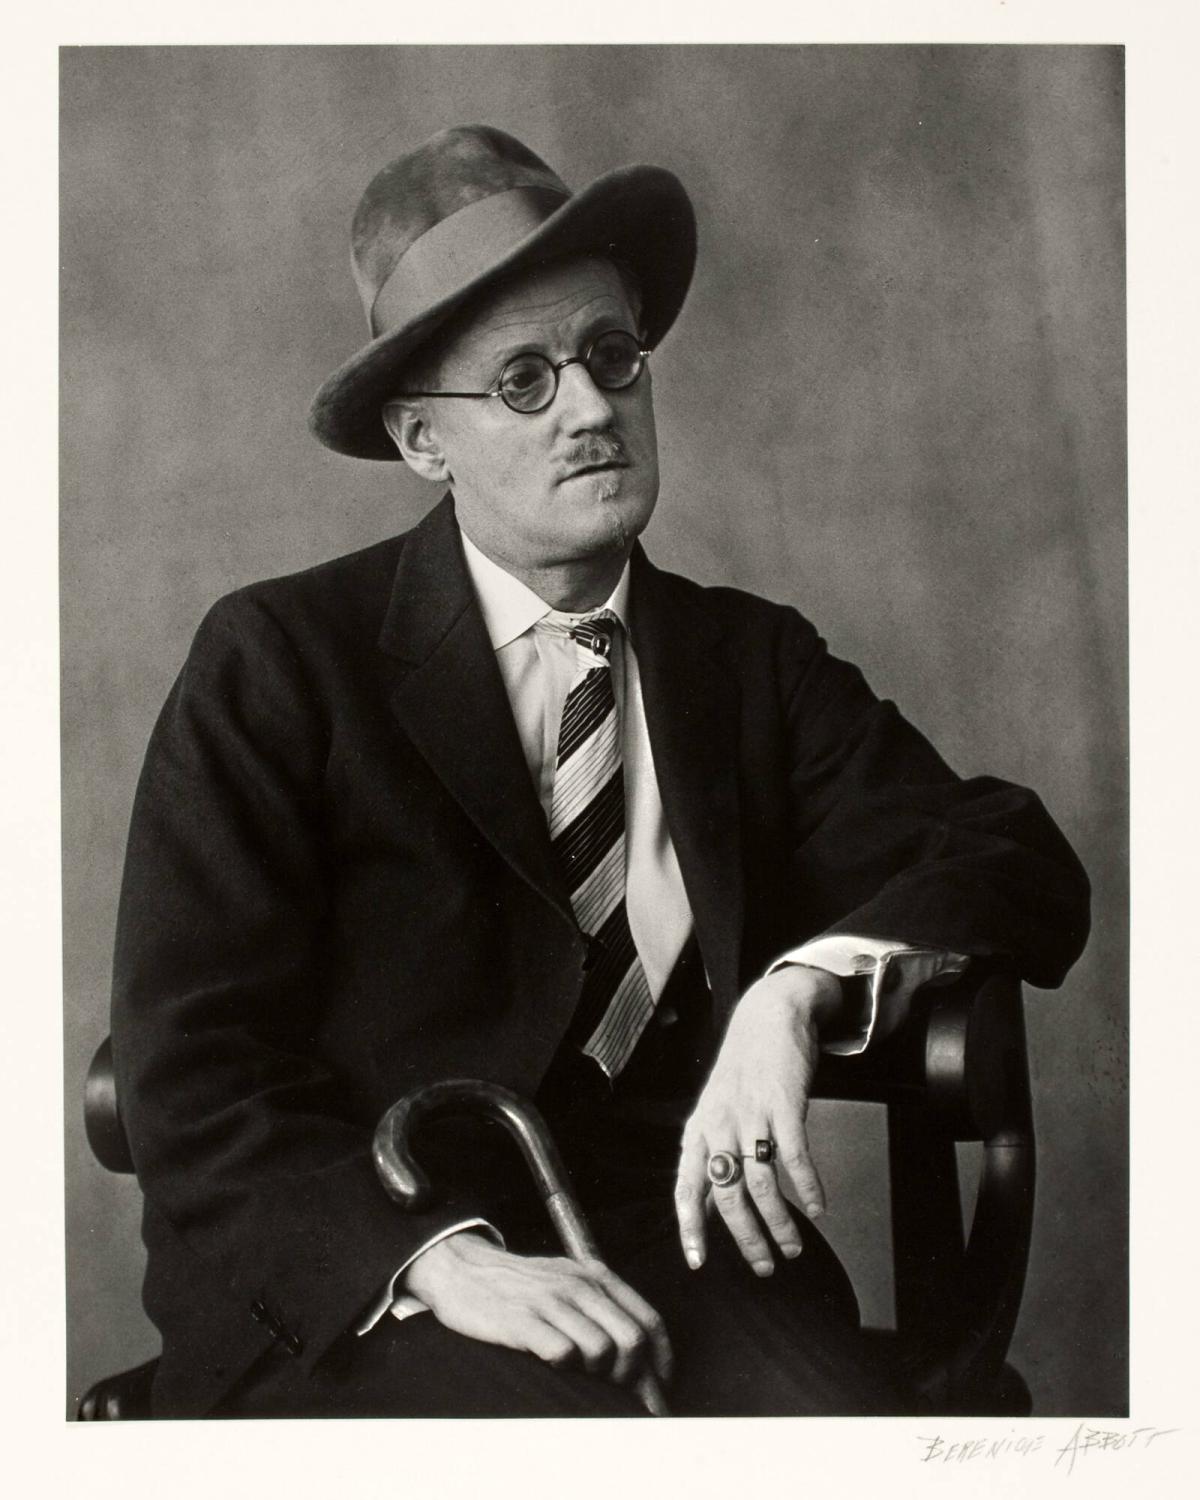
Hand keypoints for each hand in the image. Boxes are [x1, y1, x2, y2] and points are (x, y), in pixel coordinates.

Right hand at [402, 1230, 672, 1388]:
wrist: (463, 1269)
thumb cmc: (521, 1285)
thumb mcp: (566, 1280)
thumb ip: (600, 1307)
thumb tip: (638, 1354)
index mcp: (595, 1276)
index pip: (649, 1321)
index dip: (660, 1362)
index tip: (657, 1390)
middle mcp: (578, 1285)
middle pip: (632, 1340)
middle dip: (634, 1379)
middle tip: (622, 1398)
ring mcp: (550, 1301)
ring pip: (602, 1349)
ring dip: (599, 1374)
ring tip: (582, 1375)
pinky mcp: (522, 1320)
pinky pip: (562, 1352)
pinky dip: (565, 1366)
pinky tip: (552, 1363)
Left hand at [674, 965, 840, 1274]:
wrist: (768, 1016)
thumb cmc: (743, 1070)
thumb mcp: (716, 1111)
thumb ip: (712, 1156)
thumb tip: (708, 1209)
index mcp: (698, 1129)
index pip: (687, 1186)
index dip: (691, 1227)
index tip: (698, 1262)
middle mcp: (719, 1124)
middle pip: (727, 1195)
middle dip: (746, 1238)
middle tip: (763, 1266)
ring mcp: (752, 1115)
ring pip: (762, 1184)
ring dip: (780, 1223)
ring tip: (792, 1247)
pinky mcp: (784, 1105)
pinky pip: (795, 1157)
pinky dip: (807, 1187)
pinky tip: (818, 1208)